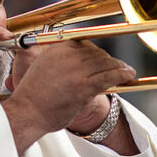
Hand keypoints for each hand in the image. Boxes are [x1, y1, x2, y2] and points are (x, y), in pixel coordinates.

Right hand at [0, 39, 134, 153]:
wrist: (27, 113)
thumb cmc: (33, 97)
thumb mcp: (41, 69)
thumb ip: (58, 61)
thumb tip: (75, 62)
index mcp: (56, 49)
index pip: (83, 43)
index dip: (96, 51)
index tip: (102, 57)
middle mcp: (67, 56)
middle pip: (96, 53)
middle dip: (109, 60)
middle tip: (118, 66)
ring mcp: (76, 71)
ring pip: (105, 64)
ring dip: (119, 66)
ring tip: (127, 71)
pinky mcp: (84, 86)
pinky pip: (109, 76)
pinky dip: (122, 74)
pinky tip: (129, 75)